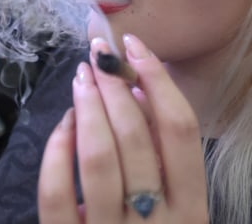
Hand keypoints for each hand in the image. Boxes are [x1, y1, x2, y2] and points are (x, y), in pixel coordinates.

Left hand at [38, 35, 208, 222]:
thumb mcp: (176, 213)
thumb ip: (167, 162)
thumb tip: (142, 91)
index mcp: (194, 214)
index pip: (184, 132)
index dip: (158, 80)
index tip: (135, 46)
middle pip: (137, 137)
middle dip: (115, 85)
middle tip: (99, 55)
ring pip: (99, 157)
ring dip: (88, 107)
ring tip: (82, 77)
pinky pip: (58, 191)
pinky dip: (57, 150)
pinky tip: (62, 125)